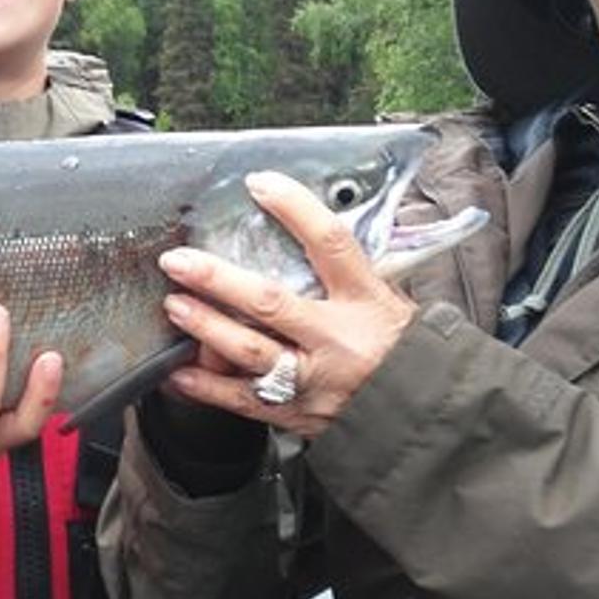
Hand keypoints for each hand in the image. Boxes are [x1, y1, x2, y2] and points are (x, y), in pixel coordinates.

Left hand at [156, 170, 415, 436]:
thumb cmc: (405, 351)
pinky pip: (244, 402)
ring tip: (175, 306)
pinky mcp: (298, 413)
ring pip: (251, 353)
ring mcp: (315, 380)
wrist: (423, 414)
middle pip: (271, 303)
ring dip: (206, 328)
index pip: (330, 244)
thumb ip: (352, 268)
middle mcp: (337, 339)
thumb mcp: (390, 299)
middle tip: (180, 261)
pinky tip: (178, 373)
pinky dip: (207, 388)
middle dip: (219, 280)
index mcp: (365, 300)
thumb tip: (323, 219)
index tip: (259, 184)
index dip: (295, 210)